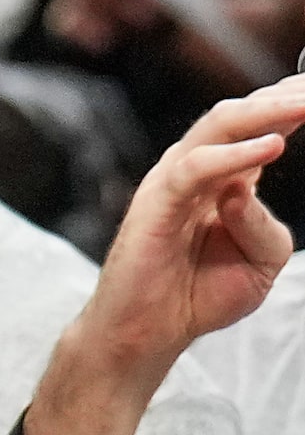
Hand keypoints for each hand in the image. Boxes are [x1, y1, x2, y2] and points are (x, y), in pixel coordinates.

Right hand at [17, 76, 304, 434]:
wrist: (146, 336)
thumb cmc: (196, 299)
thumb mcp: (260, 263)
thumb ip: (265, 226)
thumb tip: (243, 190)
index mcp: (223, 180)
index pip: (258, 126)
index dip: (289, 105)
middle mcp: (196, 173)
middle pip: (240, 115)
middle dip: (284, 97)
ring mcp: (171, 184)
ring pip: (217, 127)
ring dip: (263, 112)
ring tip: (303, 104)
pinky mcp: (154, 204)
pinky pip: (194, 168)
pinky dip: (233, 154)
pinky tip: (270, 148)